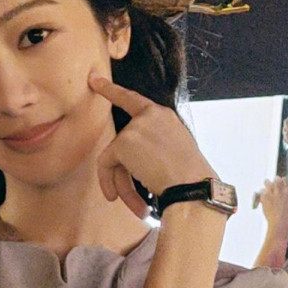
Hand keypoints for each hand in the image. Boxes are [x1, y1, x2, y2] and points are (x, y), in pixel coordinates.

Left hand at [87, 71, 216, 218]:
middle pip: (122, 143)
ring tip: (138, 207)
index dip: (111, 90)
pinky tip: (120, 199)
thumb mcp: (176, 151)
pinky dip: (110, 183)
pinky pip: (106, 164)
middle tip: (122, 199)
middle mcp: (150, 115)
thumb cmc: (191, 178)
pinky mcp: (124, 142)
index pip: (133, 99)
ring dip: (123, 186)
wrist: (194, 187)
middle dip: (123, 176)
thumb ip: (153, 145)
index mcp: (164, 116)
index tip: (94, 79)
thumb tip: (128, 161)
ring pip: (115, 158)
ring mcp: (136, 127)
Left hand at [256, 176, 287, 233]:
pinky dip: (263, 192)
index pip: (287, 179)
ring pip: (267, 182)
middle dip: (277, 180)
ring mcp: (271, 193)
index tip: (285, 183)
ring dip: (268, 184)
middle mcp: (279, 189)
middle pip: (276, 178)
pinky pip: (261, 191)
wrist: (280, 223)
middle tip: (277, 185)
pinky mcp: (264, 198)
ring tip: (269, 187)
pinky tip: (265, 196)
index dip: (285, 180)